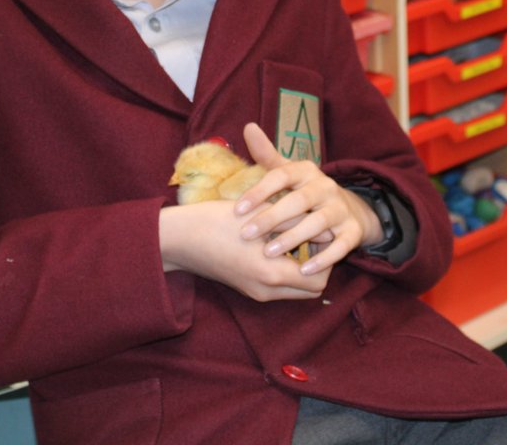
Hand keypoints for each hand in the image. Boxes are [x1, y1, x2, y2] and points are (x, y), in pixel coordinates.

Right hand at [159, 201, 329, 300]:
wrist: (178, 239)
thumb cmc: (216, 221)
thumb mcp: (261, 214)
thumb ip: (297, 221)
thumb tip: (328, 231)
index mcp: (271, 274)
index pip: (319, 280)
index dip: (326, 258)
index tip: (320, 234)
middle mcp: (265, 291)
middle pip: (310, 290)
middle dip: (317, 266)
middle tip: (311, 237)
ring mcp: (255, 292)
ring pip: (295, 289)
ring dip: (301, 268)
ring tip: (295, 237)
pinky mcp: (246, 288)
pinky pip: (278, 286)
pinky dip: (286, 270)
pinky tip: (277, 243)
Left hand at [234, 123, 383, 275]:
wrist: (351, 210)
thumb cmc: (306, 192)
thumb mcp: (289, 173)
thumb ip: (267, 154)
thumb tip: (248, 126)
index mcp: (306, 171)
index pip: (281, 176)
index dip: (259, 191)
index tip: (237, 209)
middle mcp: (325, 187)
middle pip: (298, 201)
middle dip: (271, 218)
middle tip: (246, 234)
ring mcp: (341, 209)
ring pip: (317, 223)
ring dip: (293, 238)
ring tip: (269, 253)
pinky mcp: (353, 231)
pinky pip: (340, 246)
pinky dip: (324, 259)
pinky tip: (304, 270)